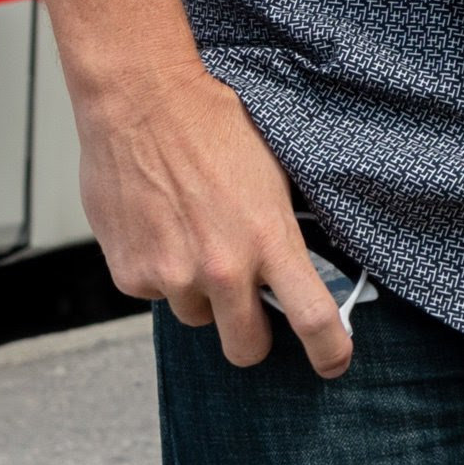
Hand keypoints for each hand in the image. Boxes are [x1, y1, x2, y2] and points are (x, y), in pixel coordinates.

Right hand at [77, 60, 350, 377]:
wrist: (142, 102)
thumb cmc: (213, 125)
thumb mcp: (275, 175)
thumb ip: (283, 230)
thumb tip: (298, 265)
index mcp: (269, 241)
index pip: (311, 318)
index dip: (328, 350)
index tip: (334, 362)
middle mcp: (221, 269)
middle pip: (245, 346)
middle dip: (252, 335)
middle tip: (252, 311)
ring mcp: (170, 276)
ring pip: (195, 315)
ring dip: (200, 293)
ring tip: (196, 236)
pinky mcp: (129, 274)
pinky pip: (154, 292)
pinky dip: (160, 272)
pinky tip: (162, 227)